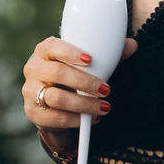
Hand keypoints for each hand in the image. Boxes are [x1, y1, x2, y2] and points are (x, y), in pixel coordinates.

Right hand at [21, 34, 135, 132]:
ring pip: (56, 98)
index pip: (53, 47)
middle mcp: (33, 69)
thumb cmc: (72, 76)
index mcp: (45, 51)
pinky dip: (77, 119)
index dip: (70, 52)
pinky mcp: (33, 112)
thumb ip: (107, 55)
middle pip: (56, 73)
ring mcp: (30, 91)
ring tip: (104, 107)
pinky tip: (93, 118)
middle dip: (84, 82)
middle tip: (106, 89)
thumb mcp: (86, 65)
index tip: (91, 60)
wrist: (53, 104)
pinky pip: (56, 117)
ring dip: (84, 103)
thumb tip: (132, 45)